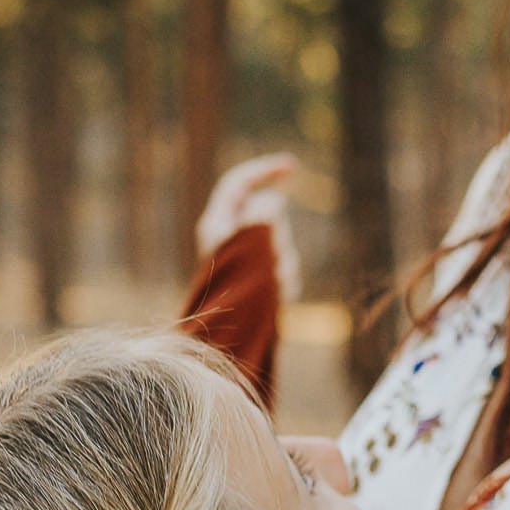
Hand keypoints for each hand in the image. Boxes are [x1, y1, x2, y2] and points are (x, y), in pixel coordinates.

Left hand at [195, 153, 301, 301]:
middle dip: (279, 231)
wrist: (229, 342)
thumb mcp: (253, 242)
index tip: (293, 166)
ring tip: (273, 283)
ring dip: (284, 261)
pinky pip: (284, 270)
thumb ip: (266, 214)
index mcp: (217, 225)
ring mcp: (245, 263)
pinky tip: (278, 296)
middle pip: (266, 215)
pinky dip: (285, 280)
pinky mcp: (258, 284)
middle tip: (271, 255)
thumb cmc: (236, 292)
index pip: (239, 183)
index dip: (265, 170)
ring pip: (280, 244)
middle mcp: (229, 240)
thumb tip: (274, 203)